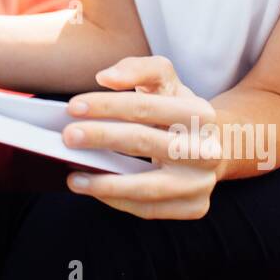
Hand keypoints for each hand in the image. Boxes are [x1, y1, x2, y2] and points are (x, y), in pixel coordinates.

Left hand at [62, 55, 222, 219]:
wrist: (212, 146)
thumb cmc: (176, 110)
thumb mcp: (164, 82)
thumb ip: (137, 69)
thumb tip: (106, 78)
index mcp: (201, 114)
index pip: (146, 107)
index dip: (107, 105)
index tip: (72, 106)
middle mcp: (207, 150)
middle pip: (144, 142)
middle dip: (100, 137)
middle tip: (66, 137)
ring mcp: (202, 183)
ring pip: (147, 186)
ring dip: (104, 183)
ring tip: (73, 178)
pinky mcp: (194, 207)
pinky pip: (149, 209)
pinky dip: (117, 201)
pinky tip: (93, 189)